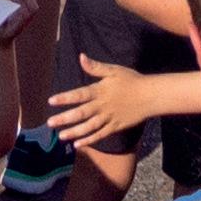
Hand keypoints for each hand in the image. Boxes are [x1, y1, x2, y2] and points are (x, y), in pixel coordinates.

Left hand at [47, 62, 191, 145]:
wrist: (151, 96)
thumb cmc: (132, 80)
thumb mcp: (113, 70)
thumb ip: (96, 67)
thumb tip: (81, 57)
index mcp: (100, 91)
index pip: (79, 94)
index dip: (65, 98)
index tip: (51, 101)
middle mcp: (103, 106)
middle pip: (81, 113)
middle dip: (65, 119)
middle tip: (50, 123)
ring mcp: (109, 118)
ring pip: (89, 127)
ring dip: (75, 132)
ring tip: (61, 137)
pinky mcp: (116, 126)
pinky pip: (100, 134)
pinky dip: (89, 140)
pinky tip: (78, 144)